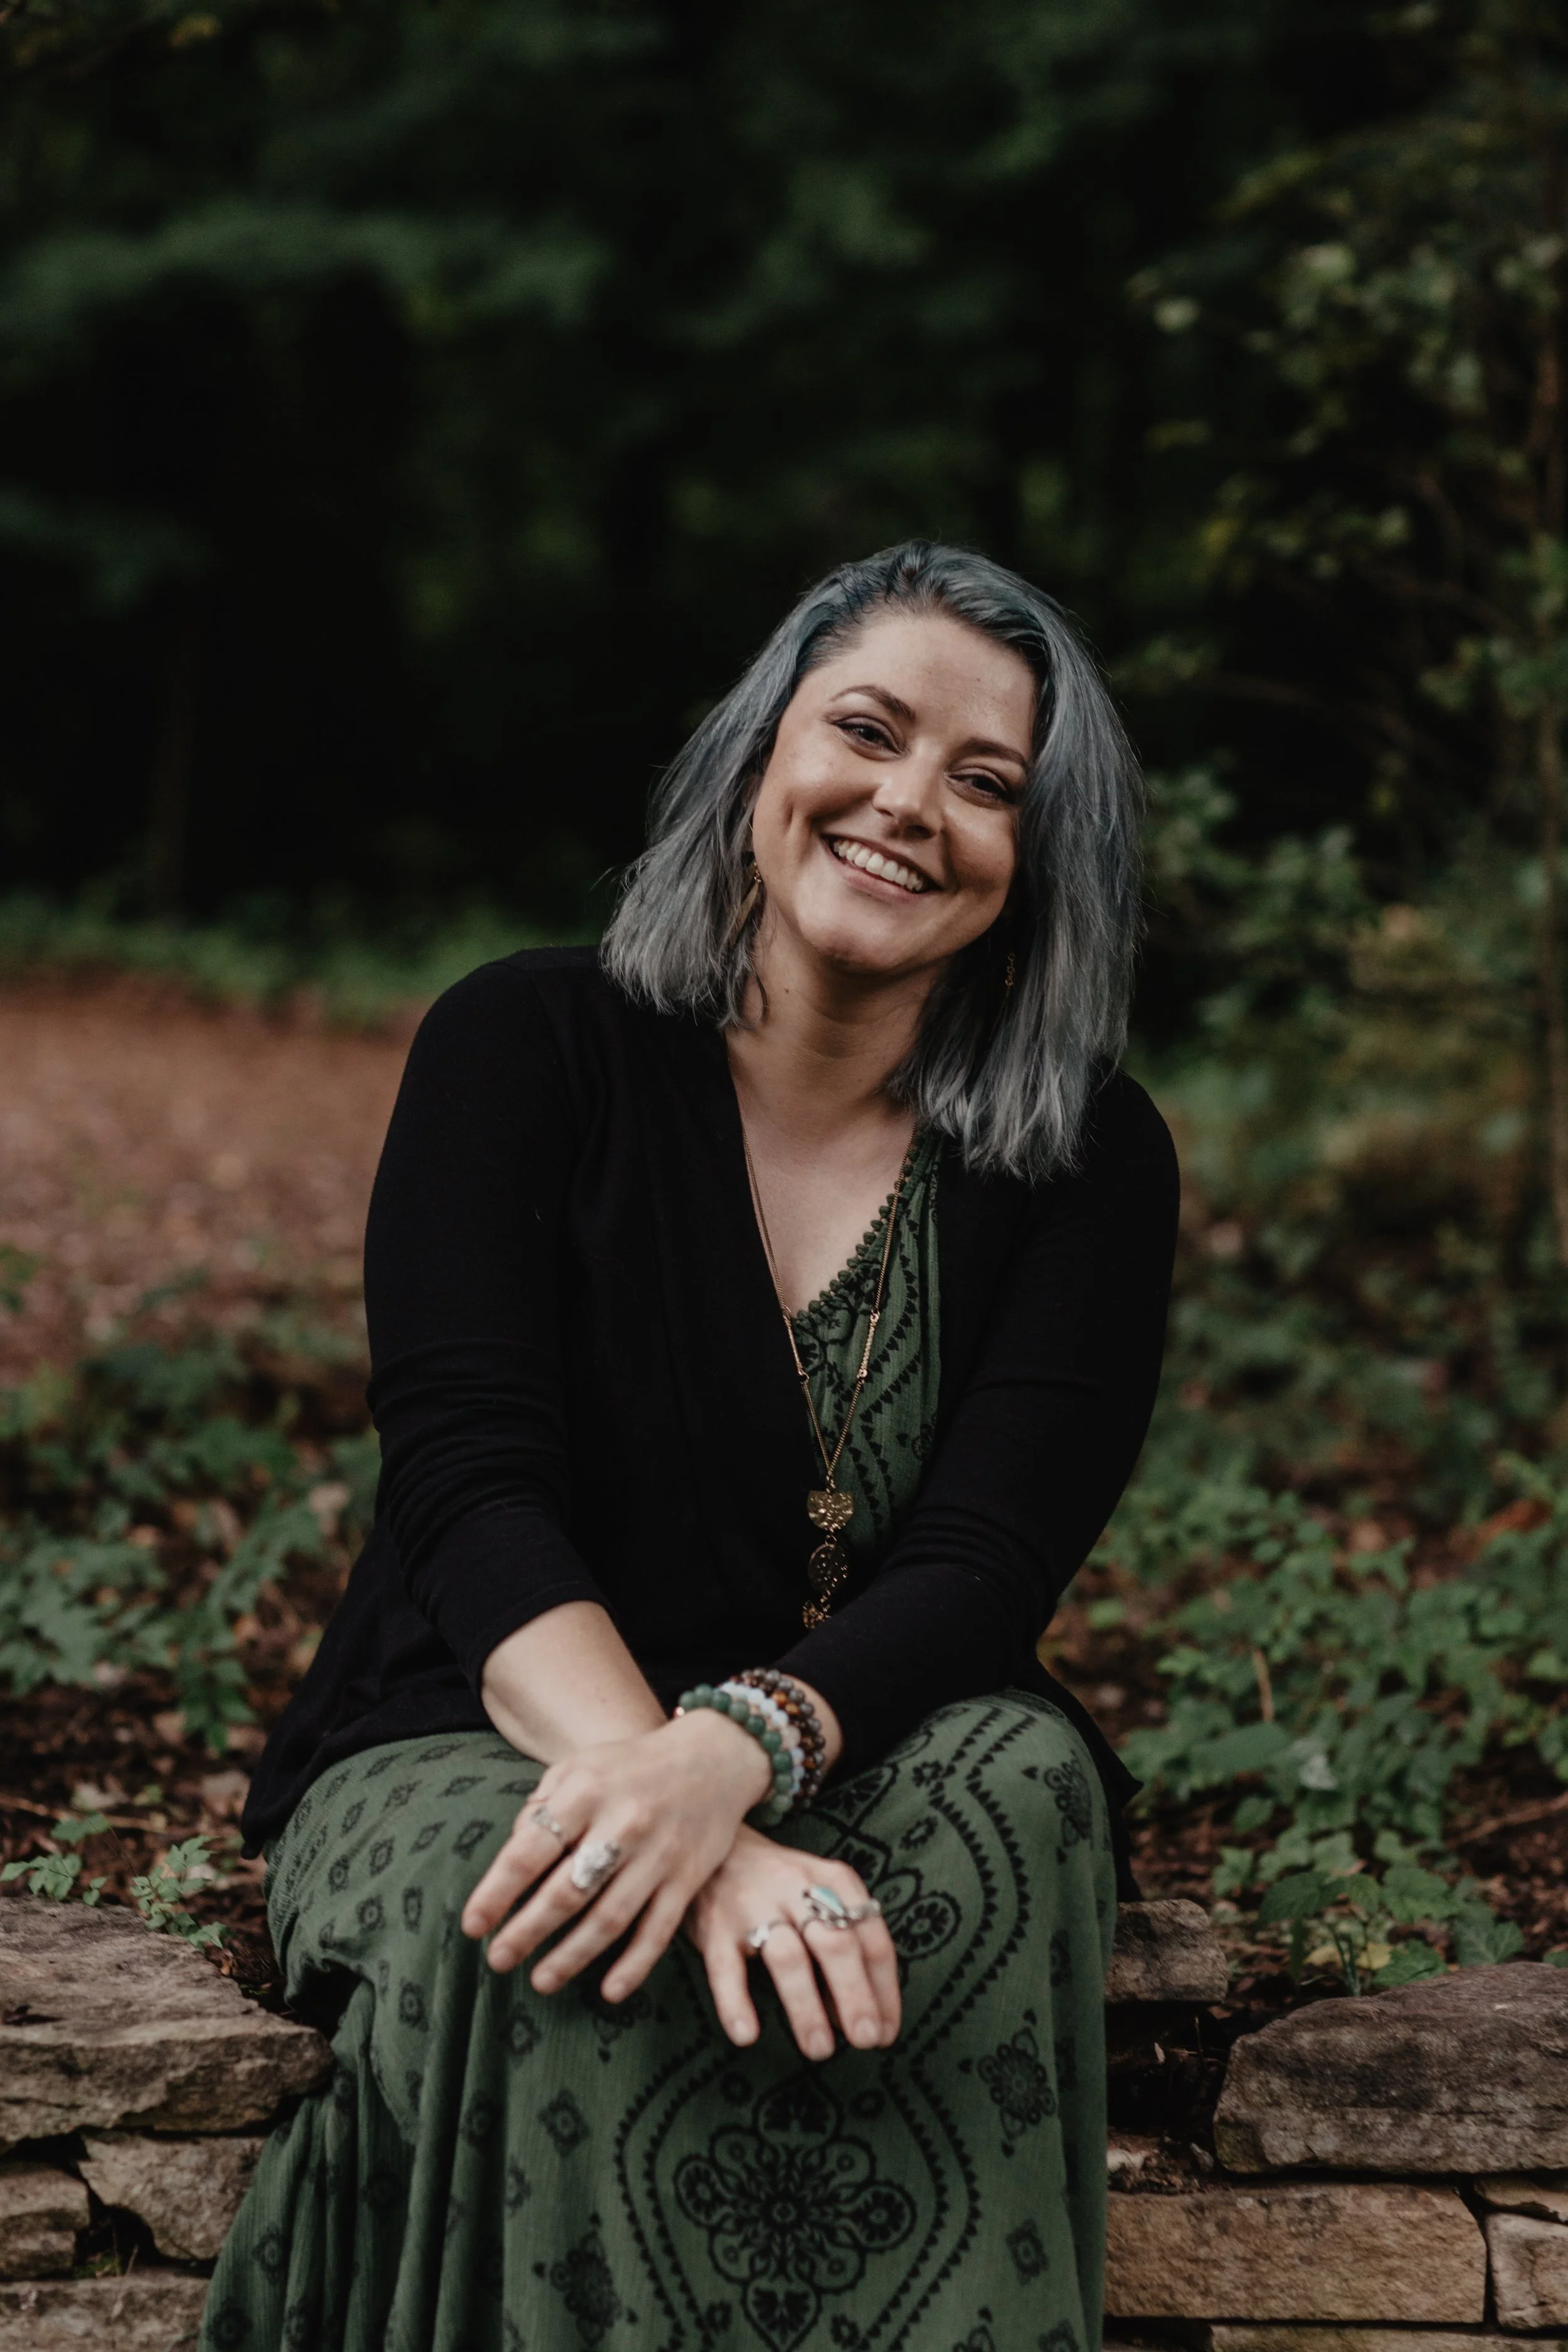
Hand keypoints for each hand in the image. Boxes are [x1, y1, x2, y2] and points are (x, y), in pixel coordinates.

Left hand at [460, 1708, 772, 1999]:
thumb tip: (512, 1851)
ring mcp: (658, 1855)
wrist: (714, 1758)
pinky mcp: (687, 1878)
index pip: (532, 1849)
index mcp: (587, 1791)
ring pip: (609, 1918)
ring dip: (572, 1956)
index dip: (498, 1891)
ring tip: (540, 1981)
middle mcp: (622, 1824)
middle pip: (567, 1891)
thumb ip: (543, 1805)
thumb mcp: (580, 1766)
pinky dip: (634, 1965)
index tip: (473, 1925)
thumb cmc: (631, 1767)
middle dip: (527, 1931)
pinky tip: (609, 1991)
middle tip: (498, 1960)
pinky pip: (658, 1930)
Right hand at [687, 1824, 900, 2060]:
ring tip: (820, 2049)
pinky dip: (736, 2003)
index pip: (871, 1937)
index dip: (884, 1989)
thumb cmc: (777, 1885)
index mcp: (833, 1880)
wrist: (711, 1846)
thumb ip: (840, 1950)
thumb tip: (858, 2017)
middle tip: (865, 2040)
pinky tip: (747, 2035)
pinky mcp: (714, 1925)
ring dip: (807, 2007)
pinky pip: (726, 1969)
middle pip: (835, 1944)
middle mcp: (797, 1888)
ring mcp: (753, 1904)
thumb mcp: (818, 1899)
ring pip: (788, 1958)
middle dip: (855, 1995)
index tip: (886, 2032)